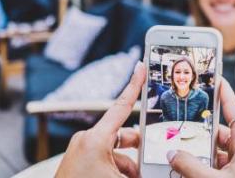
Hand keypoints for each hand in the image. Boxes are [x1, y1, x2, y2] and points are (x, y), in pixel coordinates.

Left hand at [55, 62, 145, 177]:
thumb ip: (139, 171)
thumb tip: (155, 170)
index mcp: (95, 139)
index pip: (122, 106)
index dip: (134, 85)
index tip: (141, 67)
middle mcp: (88, 140)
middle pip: (124, 135)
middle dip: (139, 149)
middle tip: (153, 159)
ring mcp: (82, 150)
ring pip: (116, 150)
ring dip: (130, 165)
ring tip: (138, 175)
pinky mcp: (80, 161)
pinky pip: (105, 159)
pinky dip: (118, 169)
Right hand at [167, 79, 234, 177]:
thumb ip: (190, 167)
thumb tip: (173, 154)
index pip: (234, 111)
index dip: (223, 94)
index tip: (215, 79)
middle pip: (220, 133)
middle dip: (199, 130)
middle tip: (180, 122)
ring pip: (217, 152)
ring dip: (198, 152)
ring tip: (177, 147)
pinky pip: (218, 166)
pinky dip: (203, 166)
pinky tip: (185, 168)